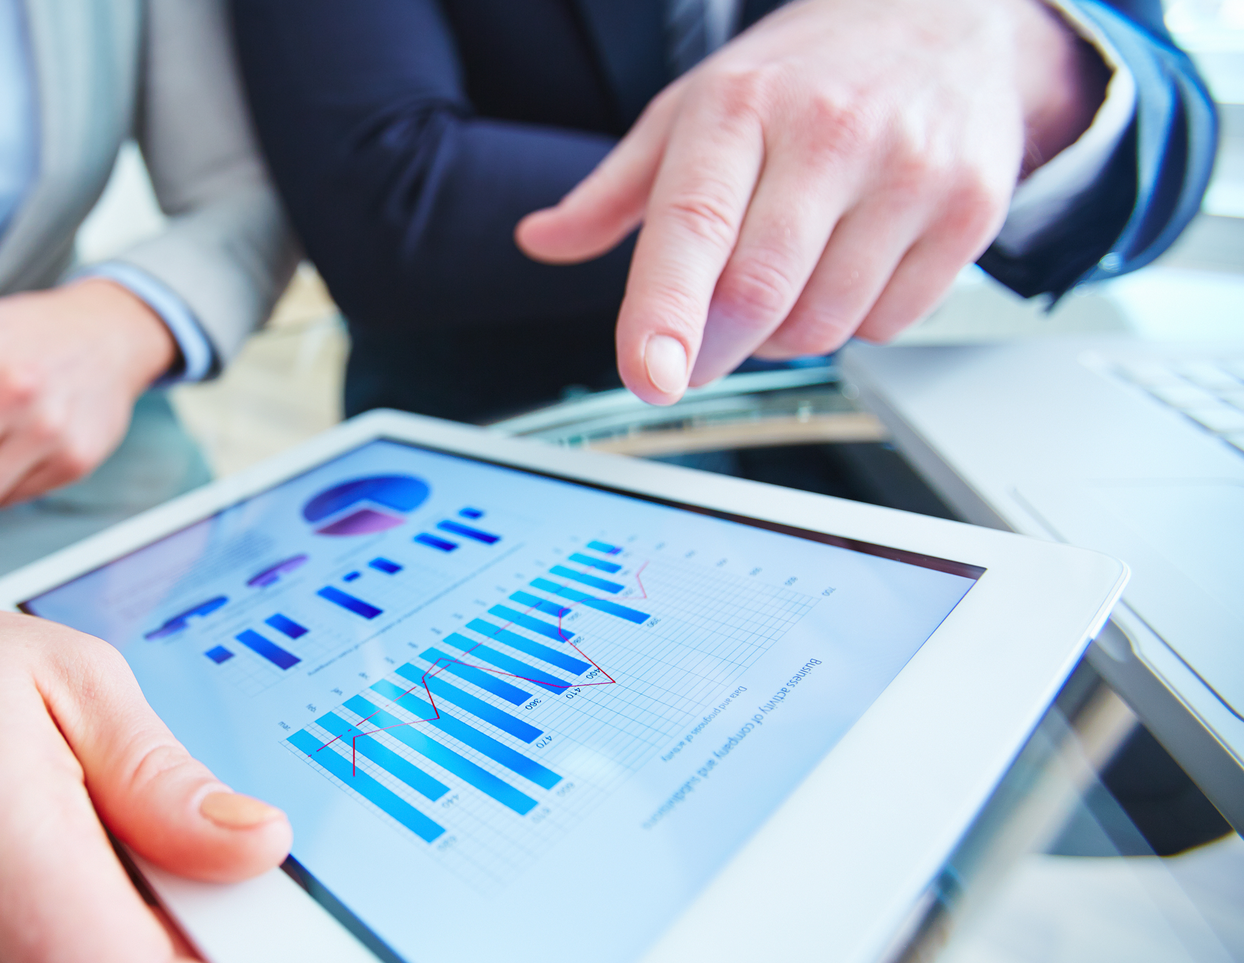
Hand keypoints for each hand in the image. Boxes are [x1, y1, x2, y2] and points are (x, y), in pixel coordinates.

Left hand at [515, 0, 1107, 402]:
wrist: (947, 15)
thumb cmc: (804, 73)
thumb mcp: (693, 107)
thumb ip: (612, 189)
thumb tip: (543, 240)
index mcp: (740, 106)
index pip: (694, 224)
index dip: (665, 313)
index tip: (649, 376)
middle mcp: (830, 132)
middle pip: (758, 294)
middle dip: (712, 347)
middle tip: (695, 347)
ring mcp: (910, 171)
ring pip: (822, 323)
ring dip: (783, 335)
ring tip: (786, 274)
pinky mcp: (971, 209)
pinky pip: (889, 324)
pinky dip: (855, 322)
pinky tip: (850, 266)